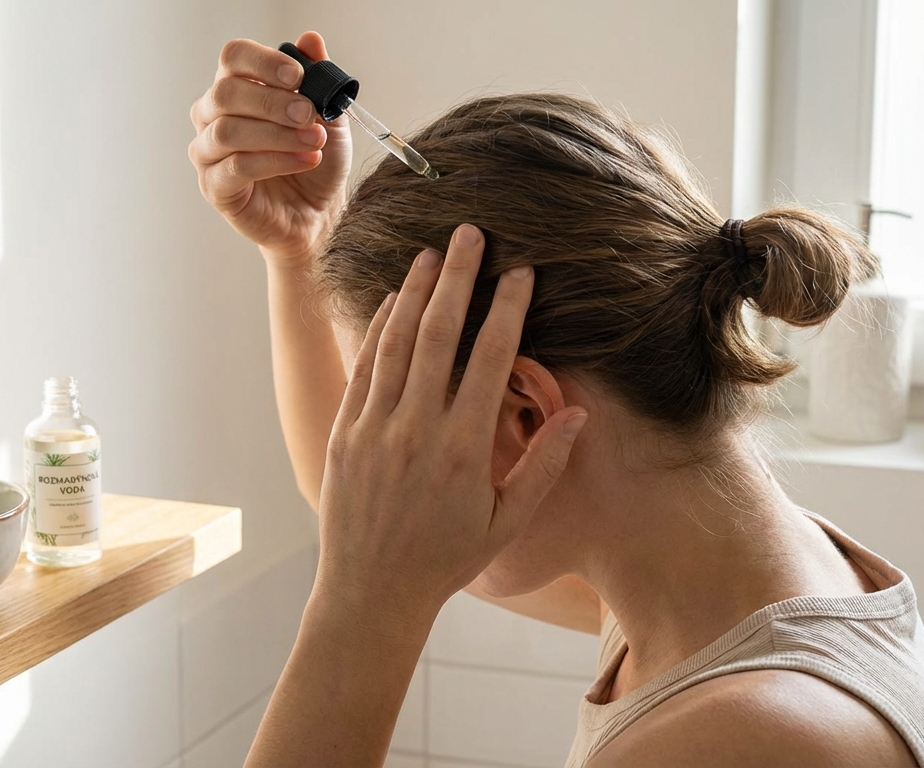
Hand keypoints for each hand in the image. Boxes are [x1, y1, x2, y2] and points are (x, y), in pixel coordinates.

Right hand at [189, 32, 352, 263]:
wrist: (318, 212)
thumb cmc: (316, 160)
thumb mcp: (328, 116)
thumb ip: (318, 78)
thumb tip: (311, 40)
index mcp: (236, 89)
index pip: (233, 58)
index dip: (264, 62)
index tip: (298, 76)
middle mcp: (212, 116)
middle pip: (226, 93)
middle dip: (273, 102)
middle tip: (308, 114)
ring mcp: (208, 152)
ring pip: (228, 131)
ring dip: (277, 134)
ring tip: (315, 142)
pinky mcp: (214, 187)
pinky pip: (237, 167)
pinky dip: (275, 161)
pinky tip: (305, 160)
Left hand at [314, 224, 588, 626]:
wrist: (371, 591)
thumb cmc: (446, 559)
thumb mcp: (506, 522)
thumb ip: (543, 465)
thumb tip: (580, 413)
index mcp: (463, 448)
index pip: (490, 357)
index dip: (508, 308)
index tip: (522, 271)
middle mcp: (416, 429)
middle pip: (439, 333)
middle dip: (458, 276)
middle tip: (471, 233)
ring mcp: (374, 428)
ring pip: (395, 341)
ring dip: (413, 291)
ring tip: (431, 253)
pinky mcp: (344, 433)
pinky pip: (363, 368)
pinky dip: (377, 329)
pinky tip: (391, 302)